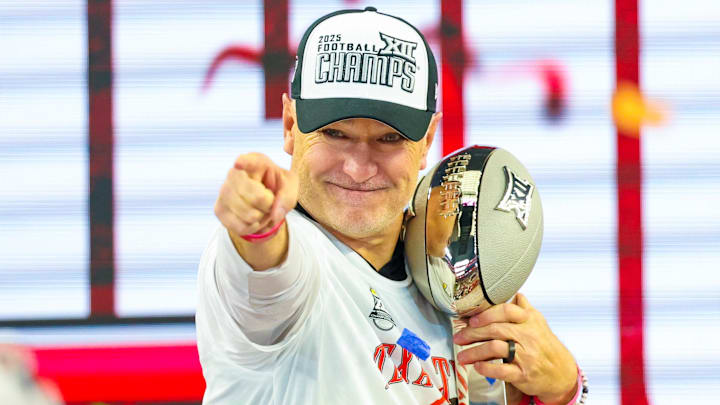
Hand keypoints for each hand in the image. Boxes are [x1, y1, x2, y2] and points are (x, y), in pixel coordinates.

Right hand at [214, 152, 297, 237]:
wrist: (263, 199)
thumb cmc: (278, 187)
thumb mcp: (290, 187)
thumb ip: (287, 198)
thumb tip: (275, 215)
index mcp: (255, 161)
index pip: (247, 161)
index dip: (244, 163)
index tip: (239, 163)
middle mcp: (235, 174)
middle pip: (258, 197)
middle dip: (270, 205)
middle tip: (271, 201)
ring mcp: (223, 191)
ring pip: (249, 215)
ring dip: (263, 218)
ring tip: (263, 209)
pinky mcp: (218, 209)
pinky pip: (240, 227)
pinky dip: (253, 227)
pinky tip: (254, 218)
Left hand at [453, 293, 577, 403]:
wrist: (562, 373)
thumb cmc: (546, 347)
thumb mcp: (538, 323)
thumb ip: (523, 308)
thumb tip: (514, 294)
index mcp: (529, 320)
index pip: (506, 310)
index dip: (486, 314)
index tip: (472, 319)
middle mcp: (528, 336)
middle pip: (495, 329)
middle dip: (472, 333)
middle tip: (459, 337)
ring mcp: (526, 355)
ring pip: (495, 348)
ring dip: (474, 352)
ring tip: (462, 356)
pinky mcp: (524, 374)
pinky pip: (502, 370)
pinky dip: (487, 368)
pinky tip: (478, 367)